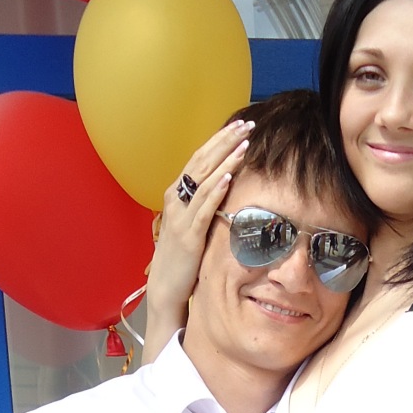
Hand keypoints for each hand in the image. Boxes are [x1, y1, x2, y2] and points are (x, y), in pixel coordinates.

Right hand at [143, 119, 252, 352]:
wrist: (166, 288)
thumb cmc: (182, 257)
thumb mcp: (192, 224)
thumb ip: (203, 204)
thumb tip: (224, 186)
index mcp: (177, 195)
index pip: (199, 160)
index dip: (219, 140)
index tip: (239, 126)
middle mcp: (176, 200)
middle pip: (202, 162)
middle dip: (225, 141)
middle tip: (246, 124)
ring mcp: (181, 217)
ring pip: (204, 180)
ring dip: (225, 160)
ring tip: (244, 143)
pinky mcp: (189, 236)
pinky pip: (204, 209)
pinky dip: (216, 190)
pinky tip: (229, 177)